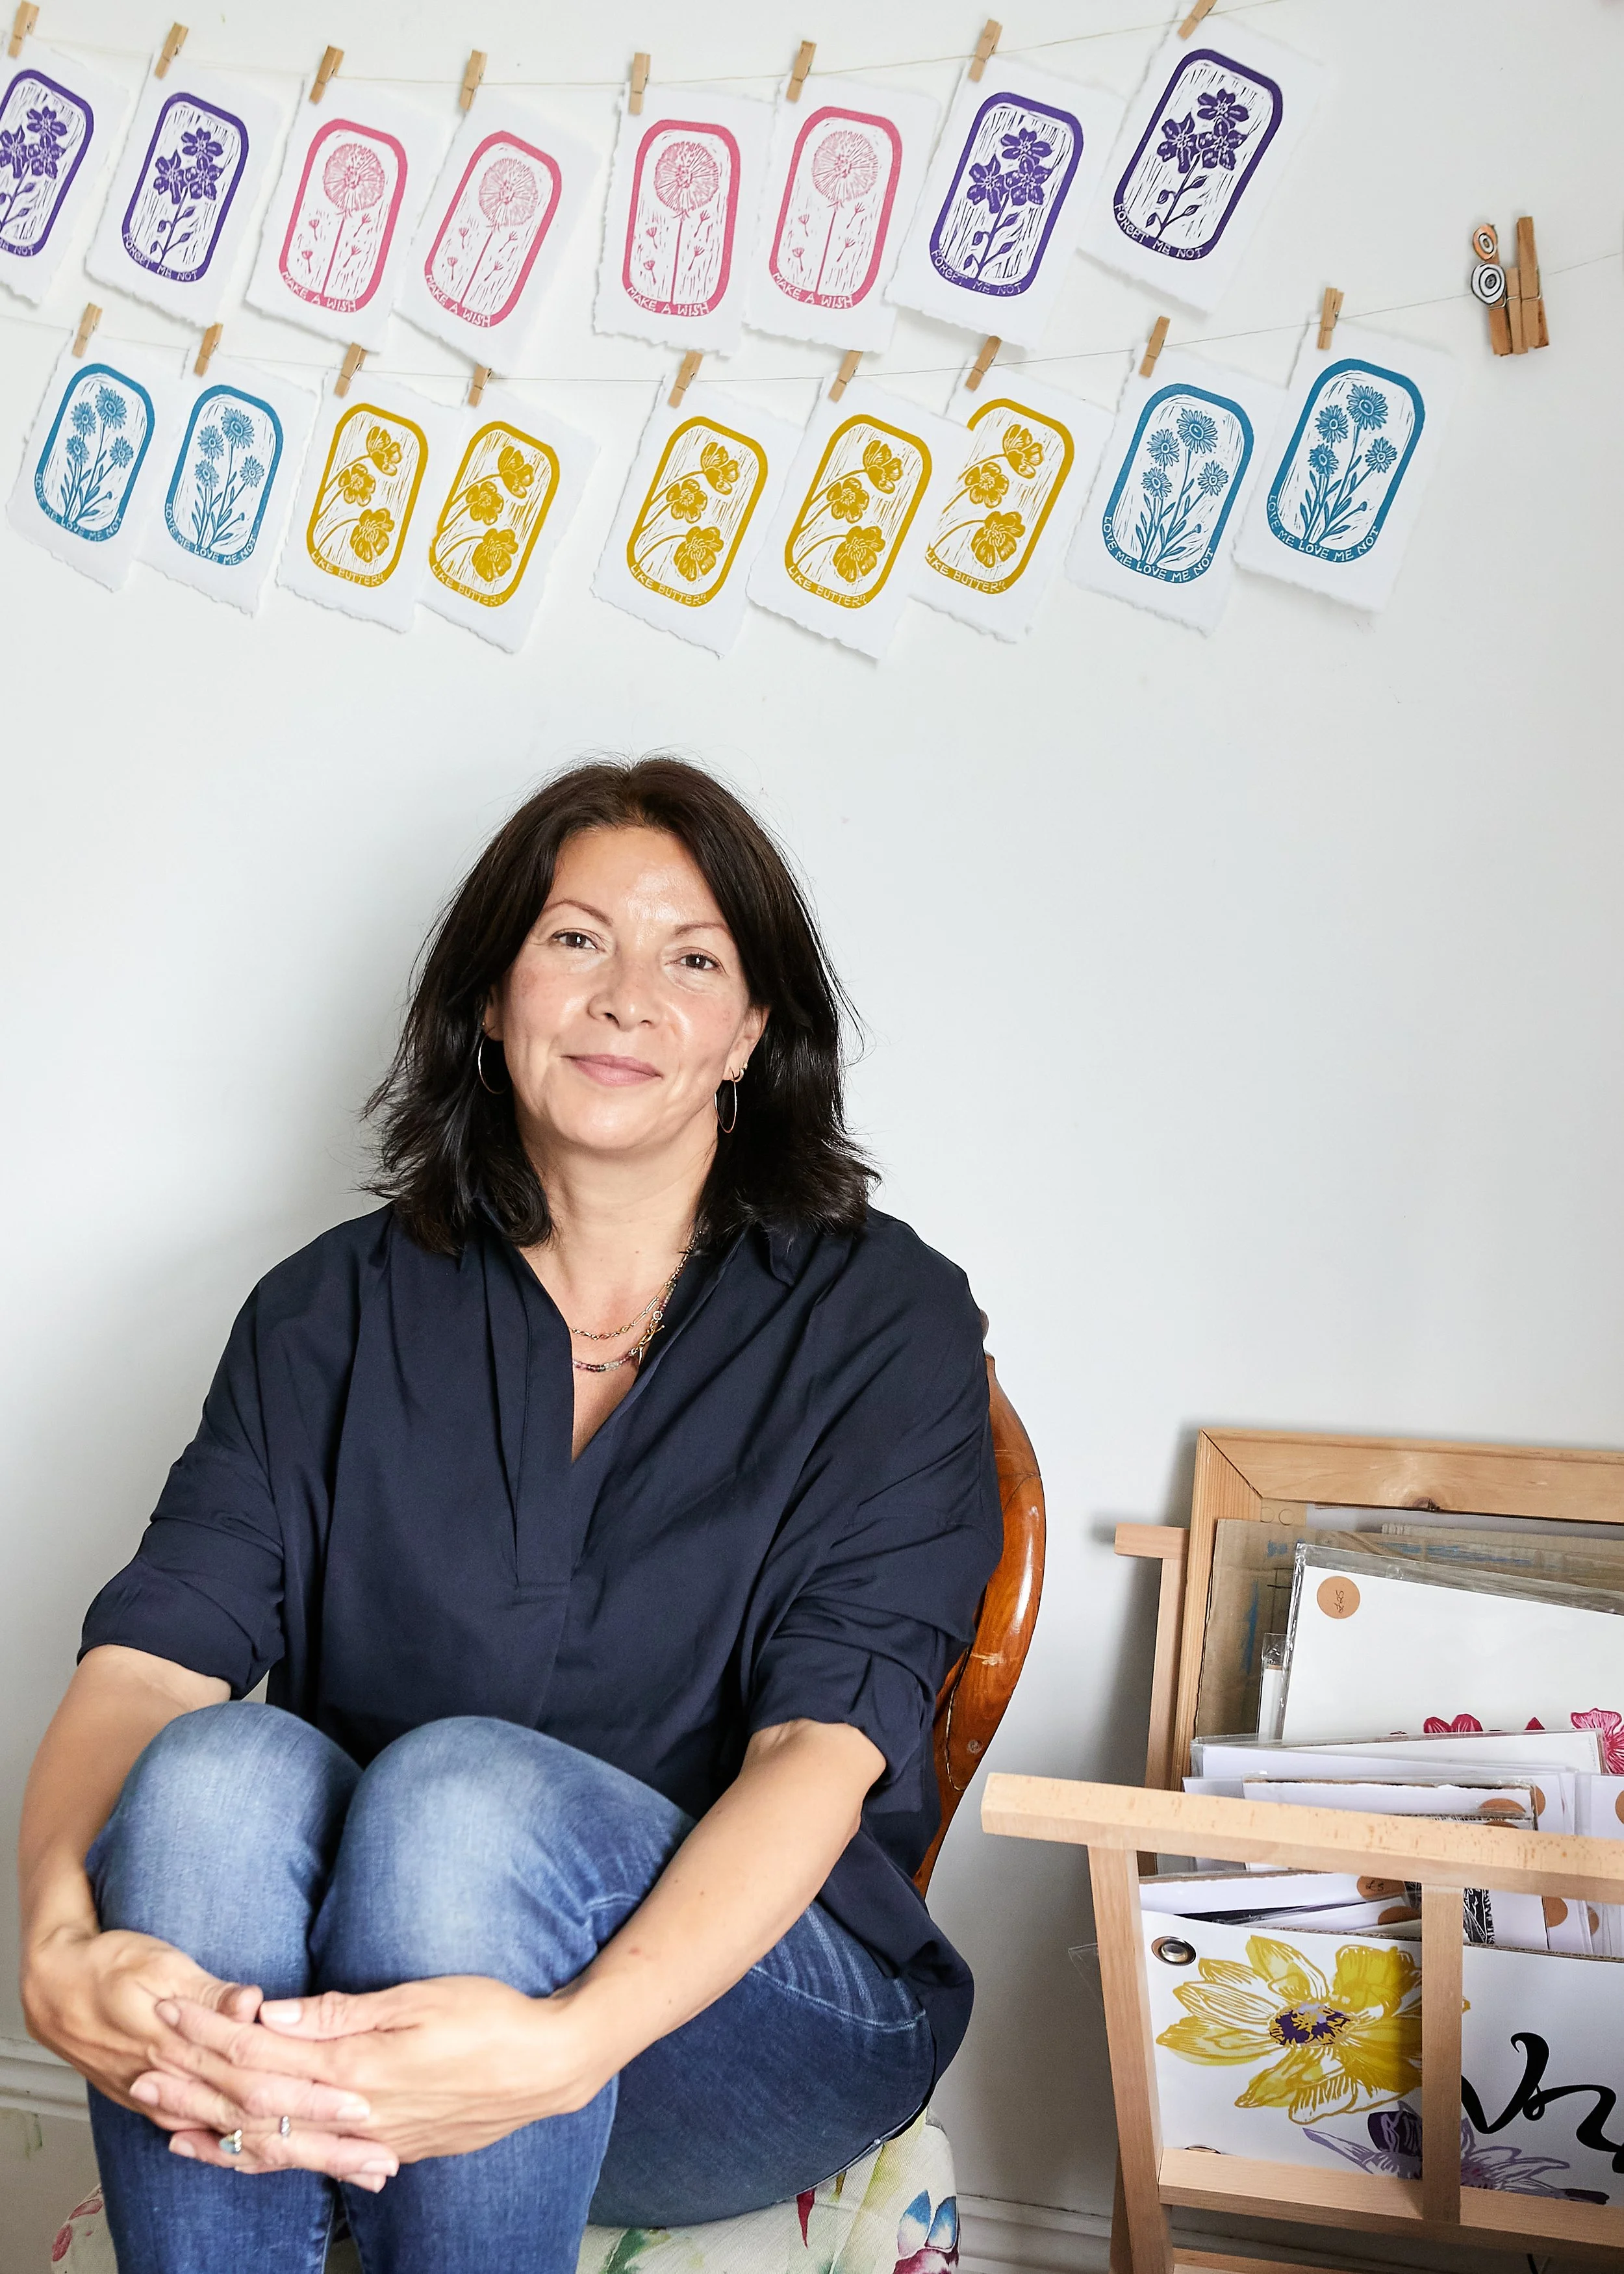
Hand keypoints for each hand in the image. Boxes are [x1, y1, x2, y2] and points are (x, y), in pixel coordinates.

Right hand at [23, 1926, 396, 2190]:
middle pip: (266, 2121)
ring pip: (247, 2139)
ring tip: (356, 2169)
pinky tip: (286, 2164)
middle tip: (377, 2159)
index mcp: (187, 2050)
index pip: (264, 2080)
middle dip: (323, 2143)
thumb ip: (210, 1991)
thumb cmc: (109, 1965)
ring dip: (304, 2156)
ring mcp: (176, 2101)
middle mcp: (184, 2085)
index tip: (360, 2106)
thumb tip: (252, 2004)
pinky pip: (219, 2141)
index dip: (312, 2095)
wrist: (53, 1987)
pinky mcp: (171, 2104)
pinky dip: (255, 2157)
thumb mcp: (158, 1962)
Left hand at [132, 1976, 604, 2171]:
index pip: (264, 2053)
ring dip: (216, 2132)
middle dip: (196, 2086)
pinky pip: (307, 2163)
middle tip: (141, 2071)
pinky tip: (238, 2155)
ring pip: (275, 2145)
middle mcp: (353, 2112)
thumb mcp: (420, 1997)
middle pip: (257, 2105)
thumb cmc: (492, 2019)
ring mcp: (368, 2139)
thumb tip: (271, 2014)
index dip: (211, 2032)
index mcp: (357, 2068)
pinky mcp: (385, 2149)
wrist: (548, 2068)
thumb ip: (341, 2012)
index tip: (169, 2009)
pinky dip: (262, 2161)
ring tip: (167, 2124)